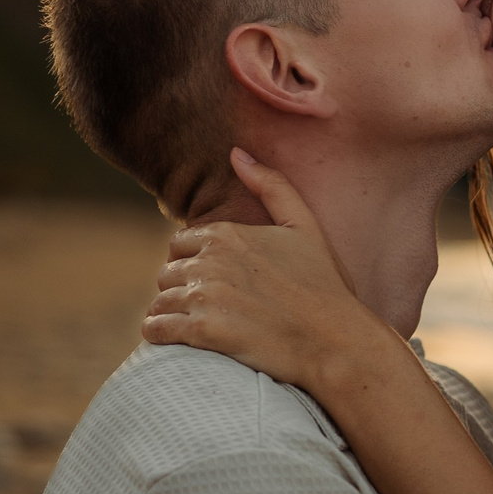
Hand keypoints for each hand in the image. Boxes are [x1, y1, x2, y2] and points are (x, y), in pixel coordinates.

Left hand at [142, 148, 396, 390]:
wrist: (336, 340)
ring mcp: (205, 296)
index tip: (210, 282)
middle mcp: (210, 261)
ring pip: (161, 301)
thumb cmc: (324, 286)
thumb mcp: (305, 227)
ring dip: (170, 314)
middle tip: (204, 308)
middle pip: (167, 273)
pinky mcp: (202, 331)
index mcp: (227, 234)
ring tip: (192, 327)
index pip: (180, 245)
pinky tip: (176, 340)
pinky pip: (156, 329)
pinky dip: (159, 334)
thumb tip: (236, 152)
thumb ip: (272, 185)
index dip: (192, 263)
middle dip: (180, 289)